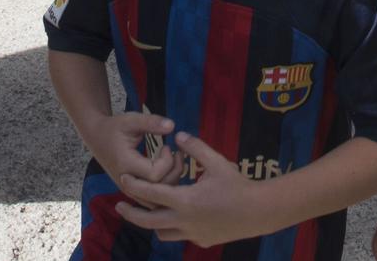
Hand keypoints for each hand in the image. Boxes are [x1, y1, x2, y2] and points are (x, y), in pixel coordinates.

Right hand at [85, 111, 184, 193]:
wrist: (97, 137)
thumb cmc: (115, 128)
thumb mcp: (131, 120)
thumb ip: (151, 122)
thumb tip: (172, 125)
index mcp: (125, 164)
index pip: (154, 175)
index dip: (167, 162)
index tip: (167, 146)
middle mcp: (126, 182)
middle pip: (158, 189)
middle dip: (174, 172)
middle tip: (177, 154)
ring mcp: (129, 190)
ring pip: (157, 199)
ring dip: (171, 181)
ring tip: (175, 161)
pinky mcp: (132, 192)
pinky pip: (152, 199)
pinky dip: (165, 188)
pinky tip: (169, 171)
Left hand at [116, 132, 254, 245]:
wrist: (258, 212)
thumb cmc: (237, 185)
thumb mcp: (217, 162)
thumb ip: (196, 148)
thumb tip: (178, 135)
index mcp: (185, 200)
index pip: (151, 194)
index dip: (134, 186)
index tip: (123, 179)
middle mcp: (184, 221)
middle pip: (148, 221)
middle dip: (130, 214)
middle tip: (118, 205)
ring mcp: (193, 234)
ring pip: (162, 233)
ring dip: (153, 223)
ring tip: (149, 211)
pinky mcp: (201, 241)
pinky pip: (181, 236)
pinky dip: (174, 227)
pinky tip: (178, 216)